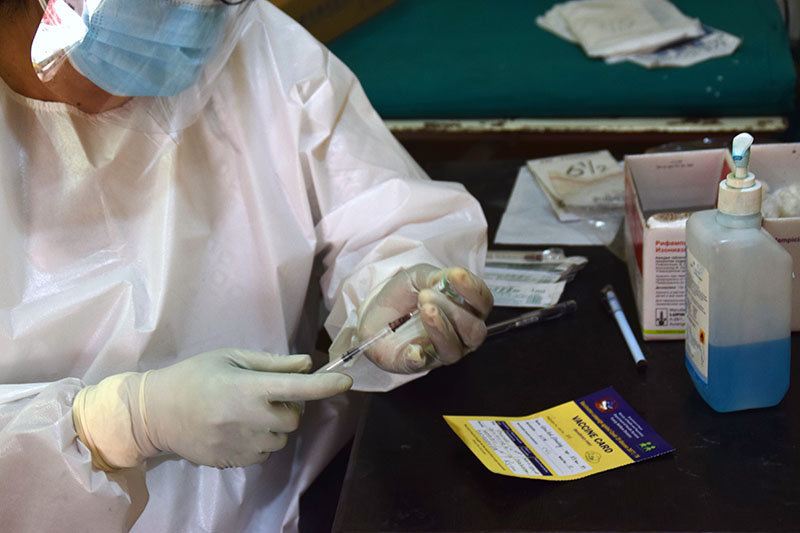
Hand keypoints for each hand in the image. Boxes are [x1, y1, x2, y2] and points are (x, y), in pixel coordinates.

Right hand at [72, 350, 351, 468]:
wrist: (156, 413)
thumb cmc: (195, 376)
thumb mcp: (231, 357)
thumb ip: (272, 363)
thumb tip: (308, 363)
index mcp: (249, 387)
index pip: (299, 387)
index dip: (326, 384)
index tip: (346, 381)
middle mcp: (251, 418)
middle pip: (294, 418)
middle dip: (288, 406)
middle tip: (264, 395)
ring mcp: (243, 444)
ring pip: (281, 437)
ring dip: (275, 426)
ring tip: (246, 413)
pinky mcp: (236, 462)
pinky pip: (265, 453)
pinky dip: (261, 441)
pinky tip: (238, 429)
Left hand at [356, 264, 492, 372]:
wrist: (375, 314)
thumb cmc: (404, 296)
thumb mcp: (419, 276)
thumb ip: (436, 276)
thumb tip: (450, 278)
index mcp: (466, 310)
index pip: (483, 303)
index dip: (474, 290)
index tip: (457, 275)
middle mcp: (460, 334)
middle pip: (474, 330)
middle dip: (455, 311)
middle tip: (428, 294)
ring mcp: (440, 351)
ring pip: (452, 348)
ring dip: (440, 328)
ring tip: (425, 310)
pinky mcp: (416, 363)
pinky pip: (421, 364)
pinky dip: (418, 356)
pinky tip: (413, 348)